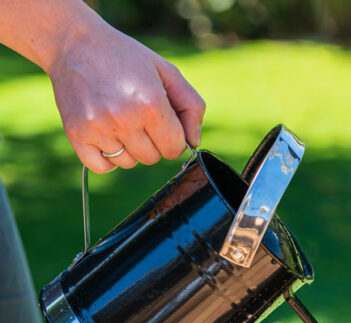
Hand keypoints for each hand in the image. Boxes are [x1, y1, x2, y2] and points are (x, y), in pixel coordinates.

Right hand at [48, 18, 205, 172]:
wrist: (73, 42)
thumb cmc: (127, 59)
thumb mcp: (166, 72)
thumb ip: (191, 107)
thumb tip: (193, 143)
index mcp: (151, 104)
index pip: (174, 149)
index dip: (171, 137)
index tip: (161, 121)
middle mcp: (125, 118)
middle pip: (152, 158)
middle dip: (150, 142)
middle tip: (136, 115)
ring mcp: (99, 128)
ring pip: (128, 163)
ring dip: (127, 148)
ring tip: (117, 118)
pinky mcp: (77, 134)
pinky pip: (102, 167)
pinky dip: (106, 158)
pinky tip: (105, 134)